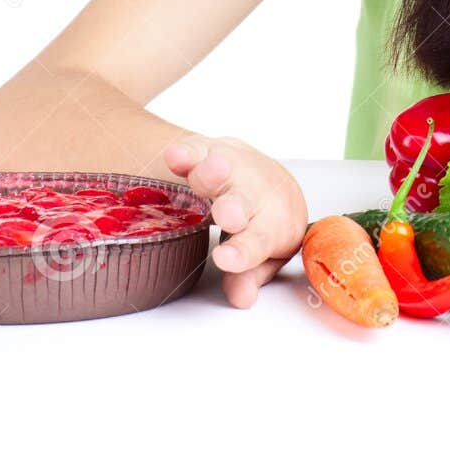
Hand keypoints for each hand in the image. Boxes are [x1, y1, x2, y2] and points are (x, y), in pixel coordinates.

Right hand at [163, 135, 307, 309]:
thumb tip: (242, 298)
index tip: (226, 260)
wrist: (270, 180)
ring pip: (224, 168)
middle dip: (235, 207)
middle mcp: (257, 192)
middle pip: (245, 200)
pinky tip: (175, 155)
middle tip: (229, 214)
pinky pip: (197, 150)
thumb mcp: (262, 255)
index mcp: (274, 222)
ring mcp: (234, 169)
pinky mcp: (210, 151)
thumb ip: (249, 276)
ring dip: (213, 172)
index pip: (259, 239)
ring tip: (206, 170)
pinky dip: (186, 153)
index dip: (243, 252)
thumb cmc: (265, 224)